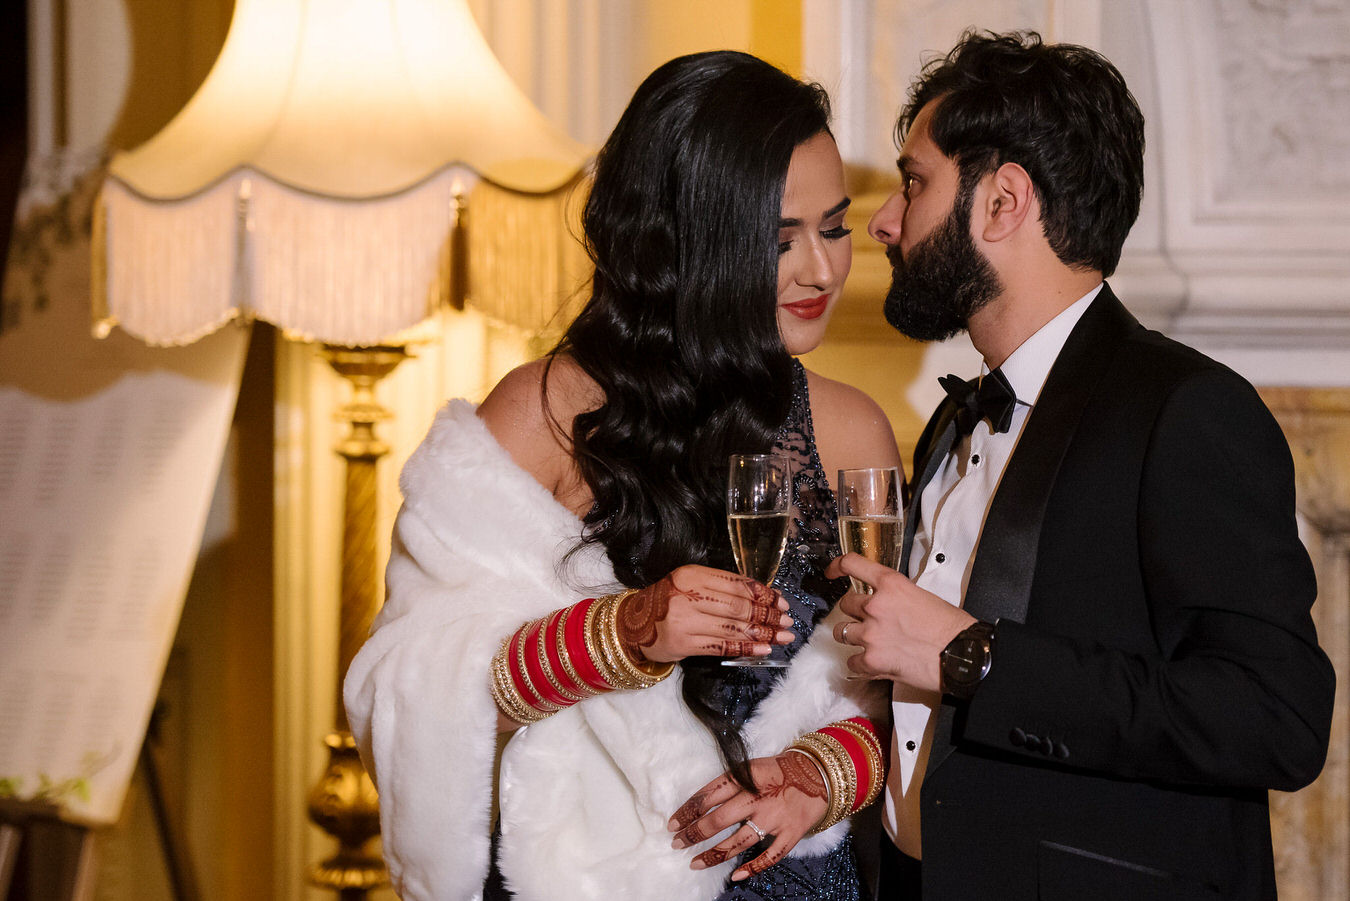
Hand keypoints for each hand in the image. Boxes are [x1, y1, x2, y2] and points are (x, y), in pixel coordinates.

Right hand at [616, 565, 793, 663]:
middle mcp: (687, 596)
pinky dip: (746, 648)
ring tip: (782, 636)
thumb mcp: (689, 583)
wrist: (631, 626)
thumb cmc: (666, 602)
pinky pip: (722, 647)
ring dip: (763, 633)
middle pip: (738, 606)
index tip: (781, 600)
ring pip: (733, 628)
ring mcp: (685, 621)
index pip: (736, 584)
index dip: (763, 593)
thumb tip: (762, 596)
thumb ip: (719, 586)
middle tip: (787, 620)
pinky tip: (763, 649)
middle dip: (767, 615)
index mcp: (691, 575)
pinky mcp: (684, 644)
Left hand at [668, 753, 826, 881]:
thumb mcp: (751, 765)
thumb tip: (699, 803)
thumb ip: (729, 782)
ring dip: (713, 854)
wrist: (819, 773)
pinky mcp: (791, 833)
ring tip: (694, 863)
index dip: (687, 811)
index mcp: (746, 777)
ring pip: (738, 842)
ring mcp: (775, 817)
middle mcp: (758, 797)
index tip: (672, 823)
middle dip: (693, 834)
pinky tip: (735, 875)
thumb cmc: (779, 770)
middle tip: (676, 842)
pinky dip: (751, 867)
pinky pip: (769, 856)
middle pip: (718, 820)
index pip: (708, 795)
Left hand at [826, 553, 973, 691]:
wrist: (963, 656)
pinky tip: (874, 663)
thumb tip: (886, 601)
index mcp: (891, 585)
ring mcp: (871, 635)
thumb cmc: (951, 628)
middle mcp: (876, 607)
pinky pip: (851, 661)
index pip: (853, 565)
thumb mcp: (923, 596)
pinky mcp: (872, 661)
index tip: (832, 571)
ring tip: (871, 642)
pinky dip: (860, 664)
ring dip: (854, 636)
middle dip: (855, 612)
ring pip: (841, 632)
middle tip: (871, 621)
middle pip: (845, 604)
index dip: (838, 565)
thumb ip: (897, 596)